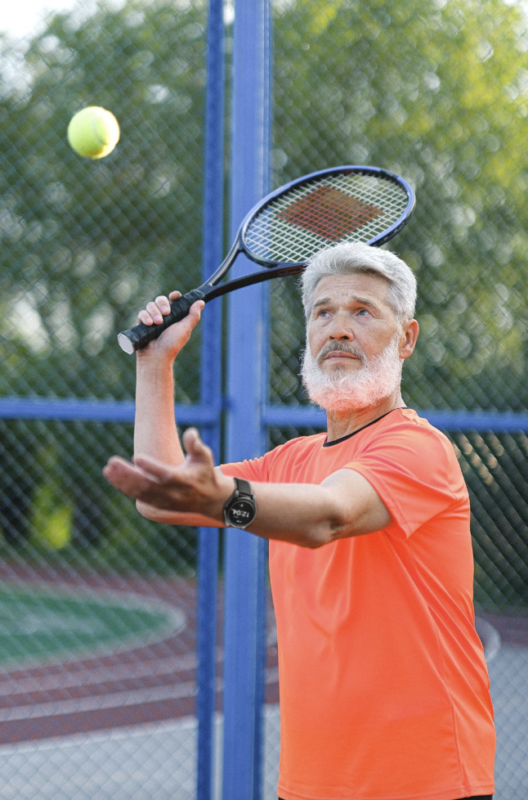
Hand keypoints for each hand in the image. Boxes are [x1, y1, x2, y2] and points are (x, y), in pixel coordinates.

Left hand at [103, 428, 232, 516]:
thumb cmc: (204, 472)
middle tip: (111, 461)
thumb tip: (190, 432)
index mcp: (184, 481)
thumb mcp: (205, 458)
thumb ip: (196, 445)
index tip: (136, 456)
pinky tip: (111, 475)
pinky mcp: (156, 504)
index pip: (165, 475)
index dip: (151, 467)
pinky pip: (136, 496)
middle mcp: (172, 494)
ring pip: (138, 492)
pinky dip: (123, 487)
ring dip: (121, 481)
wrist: (209, 500)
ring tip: (108, 468)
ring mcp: (163, 501)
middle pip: (146, 485)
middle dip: (127, 474)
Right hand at [136, 291, 203, 359]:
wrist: (156, 356)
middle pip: (160, 299)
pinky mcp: (142, 324)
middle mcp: (163, 316)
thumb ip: (193, 315)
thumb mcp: (185, 329)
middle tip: (166, 313)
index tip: (175, 296)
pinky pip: (142, 313)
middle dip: (162, 304)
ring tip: (158, 323)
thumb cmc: (172, 344)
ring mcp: (152, 319)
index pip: (173, 300)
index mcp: (174, 316)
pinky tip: (149, 324)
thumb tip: (201, 302)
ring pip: (150, 305)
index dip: (174, 296)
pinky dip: (145, 317)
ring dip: (154, 312)